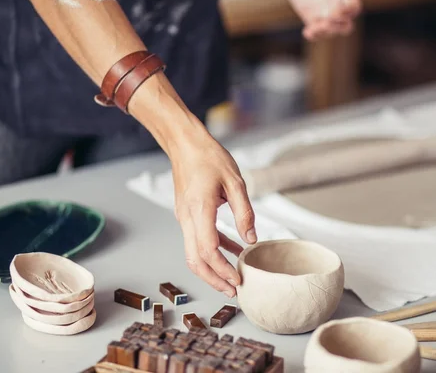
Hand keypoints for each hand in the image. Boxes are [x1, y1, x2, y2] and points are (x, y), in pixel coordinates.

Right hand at [170, 125, 256, 297]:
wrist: (185, 144)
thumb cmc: (209, 157)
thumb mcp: (235, 181)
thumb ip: (244, 212)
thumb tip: (251, 239)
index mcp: (200, 209)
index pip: (207, 250)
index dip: (222, 269)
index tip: (238, 279)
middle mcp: (187, 218)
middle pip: (195, 260)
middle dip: (214, 279)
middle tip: (233, 291)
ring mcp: (184, 217)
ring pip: (193, 253)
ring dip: (211, 269)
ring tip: (232, 279)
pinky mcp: (186, 214)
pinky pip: (197, 239)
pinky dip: (213, 251)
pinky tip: (232, 251)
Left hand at [278, 0, 360, 40]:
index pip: (354, 8)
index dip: (349, 9)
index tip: (340, 4)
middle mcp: (339, 8)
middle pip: (346, 26)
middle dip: (339, 25)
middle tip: (329, 16)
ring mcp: (327, 17)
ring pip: (332, 32)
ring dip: (325, 32)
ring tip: (316, 27)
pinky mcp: (314, 22)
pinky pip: (316, 34)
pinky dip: (313, 35)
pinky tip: (307, 31)